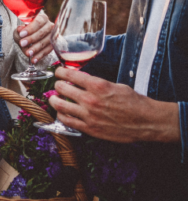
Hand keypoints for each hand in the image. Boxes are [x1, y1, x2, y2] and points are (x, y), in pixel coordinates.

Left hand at [13, 11, 52, 64]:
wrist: (32, 39)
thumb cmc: (26, 32)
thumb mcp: (20, 31)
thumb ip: (19, 30)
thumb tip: (20, 29)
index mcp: (42, 18)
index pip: (38, 22)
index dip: (30, 28)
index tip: (22, 34)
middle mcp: (50, 25)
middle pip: (42, 32)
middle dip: (32, 38)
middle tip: (22, 44)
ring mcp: (53, 35)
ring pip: (46, 42)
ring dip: (36, 48)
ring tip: (28, 53)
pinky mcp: (54, 44)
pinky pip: (48, 50)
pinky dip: (40, 55)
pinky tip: (34, 60)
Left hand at [49, 66, 179, 142]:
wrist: (146, 121)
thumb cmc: (134, 103)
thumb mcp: (117, 86)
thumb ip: (98, 84)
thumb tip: (83, 81)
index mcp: (98, 86)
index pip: (70, 75)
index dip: (61, 72)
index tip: (59, 73)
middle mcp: (90, 99)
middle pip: (62, 89)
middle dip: (58, 85)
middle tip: (58, 85)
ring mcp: (88, 115)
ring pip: (60, 105)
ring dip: (54, 100)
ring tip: (54, 98)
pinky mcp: (88, 128)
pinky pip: (66, 121)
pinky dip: (61, 115)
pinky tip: (61, 112)